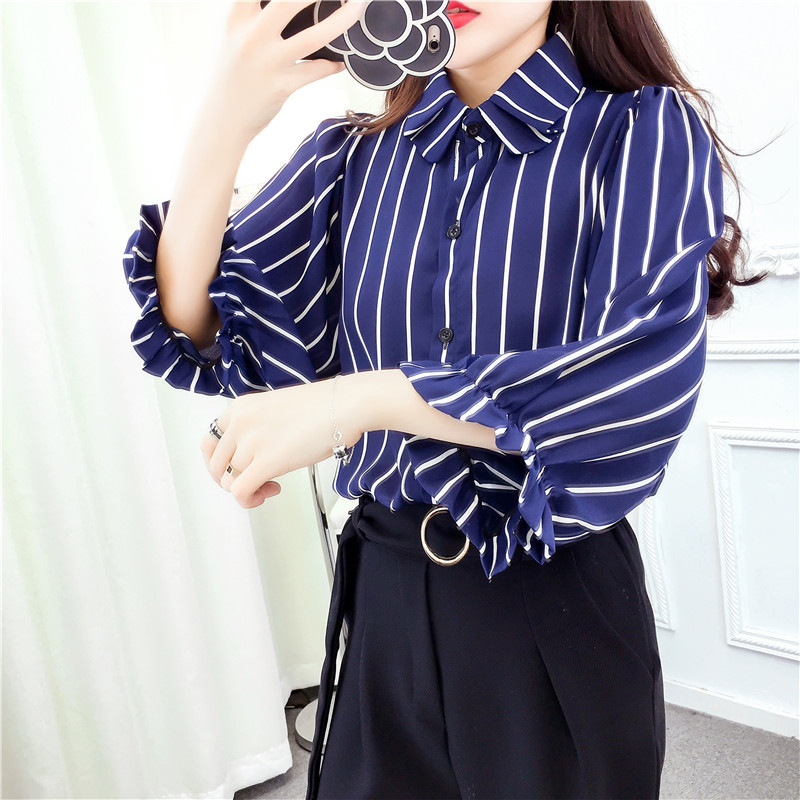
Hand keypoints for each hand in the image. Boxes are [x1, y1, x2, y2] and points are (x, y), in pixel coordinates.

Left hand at [200, 375, 365, 508]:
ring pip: (229, 481)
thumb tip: (255, 453)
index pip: (210, 442)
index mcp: (241, 407)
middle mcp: (240, 423)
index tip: (235, 469)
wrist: (345, 405)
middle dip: (232, 480)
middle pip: (216, 465)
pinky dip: (250, 500)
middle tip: (252, 482)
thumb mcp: (276, 409)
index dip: (221, 462)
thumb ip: (258, 427)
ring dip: (249, 490)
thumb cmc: (323, 406)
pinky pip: (241, 491)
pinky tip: (270, 492)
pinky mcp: (267, 462)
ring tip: (270, 486)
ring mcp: (251, 442)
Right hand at [205, 0, 367, 142]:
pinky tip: (341, 60)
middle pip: (290, 0)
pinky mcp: (281, 86)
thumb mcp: (234, 33)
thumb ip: (255, 11)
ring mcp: (267, 62)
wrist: (222, 119)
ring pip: (313, 37)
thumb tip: (294, 4)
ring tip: (360, 5)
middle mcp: (250, 36)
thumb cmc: (232, 72)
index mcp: (236, 16)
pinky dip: (332, 64)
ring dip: (343, 19)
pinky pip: (317, 70)